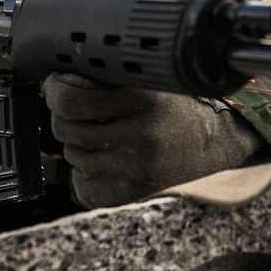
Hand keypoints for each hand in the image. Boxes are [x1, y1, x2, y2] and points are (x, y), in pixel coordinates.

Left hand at [43, 73, 267, 206]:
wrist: (213, 144)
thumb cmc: (175, 107)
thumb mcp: (149, 80)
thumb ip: (108, 77)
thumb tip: (58, 83)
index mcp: (145, 99)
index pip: (71, 99)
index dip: (57, 90)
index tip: (59, 85)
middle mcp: (142, 135)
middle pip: (65, 128)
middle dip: (66, 117)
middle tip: (84, 112)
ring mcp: (137, 168)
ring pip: (73, 156)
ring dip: (79, 145)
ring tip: (106, 136)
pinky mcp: (132, 192)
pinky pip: (83, 184)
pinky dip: (87, 172)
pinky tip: (109, 159)